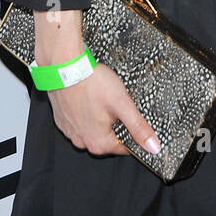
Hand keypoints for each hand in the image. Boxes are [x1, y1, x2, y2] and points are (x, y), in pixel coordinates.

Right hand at [34, 7, 158, 157]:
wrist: (64, 67)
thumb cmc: (91, 83)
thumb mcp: (122, 104)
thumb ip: (139, 127)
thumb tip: (153, 147)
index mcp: (98, 143)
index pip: (124, 148)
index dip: (133, 133)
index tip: (133, 118)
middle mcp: (82, 141)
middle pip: (109, 139)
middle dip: (116, 123)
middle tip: (117, 104)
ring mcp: (70, 131)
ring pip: (93, 129)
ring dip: (101, 118)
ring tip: (102, 98)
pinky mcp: (62, 120)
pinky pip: (79, 121)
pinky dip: (86, 112)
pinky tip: (90, 98)